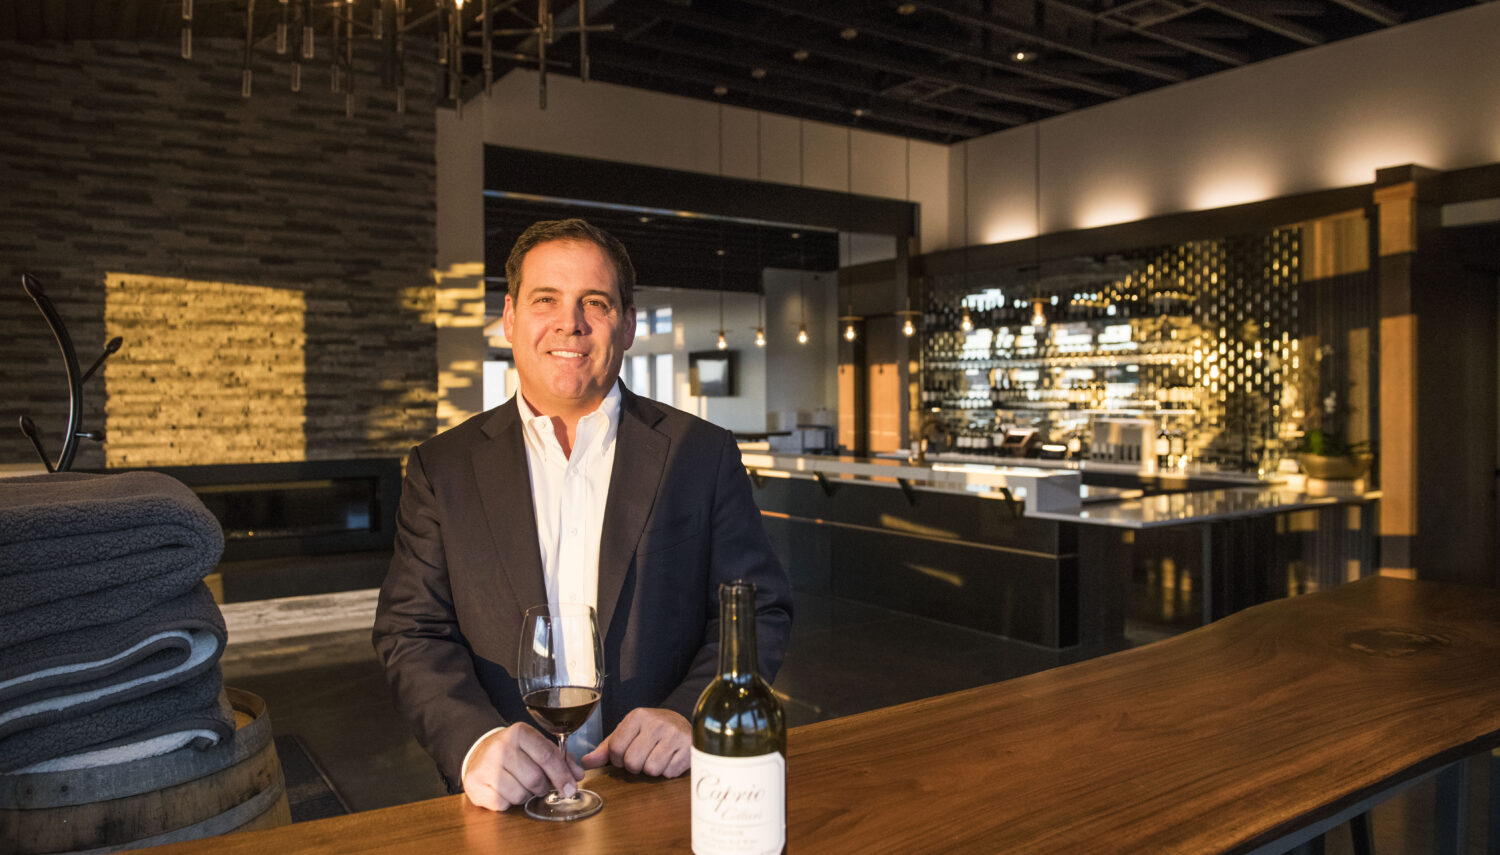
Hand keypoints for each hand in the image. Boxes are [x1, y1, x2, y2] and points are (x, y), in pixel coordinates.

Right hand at [461, 726, 584, 811]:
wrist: (479, 751)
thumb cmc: (514, 750)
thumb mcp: (537, 746)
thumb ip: (560, 759)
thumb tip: (578, 775)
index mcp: (520, 733)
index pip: (547, 756)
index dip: (562, 775)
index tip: (571, 788)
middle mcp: (501, 747)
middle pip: (535, 779)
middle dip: (543, 787)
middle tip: (539, 785)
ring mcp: (486, 766)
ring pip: (520, 794)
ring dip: (526, 795)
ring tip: (520, 784)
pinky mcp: (475, 784)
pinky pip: (502, 804)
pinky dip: (509, 802)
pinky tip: (505, 790)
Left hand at [581, 707, 690, 777]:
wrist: (682, 723)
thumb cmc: (650, 731)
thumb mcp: (627, 733)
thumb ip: (606, 749)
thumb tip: (585, 763)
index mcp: (638, 716)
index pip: (615, 748)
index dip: (618, 759)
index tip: (626, 754)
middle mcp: (656, 723)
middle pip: (632, 762)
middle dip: (635, 766)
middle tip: (642, 757)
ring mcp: (674, 735)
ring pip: (651, 769)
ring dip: (651, 769)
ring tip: (656, 757)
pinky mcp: (688, 748)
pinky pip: (669, 772)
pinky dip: (667, 771)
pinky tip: (670, 759)